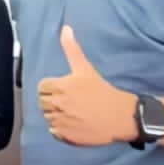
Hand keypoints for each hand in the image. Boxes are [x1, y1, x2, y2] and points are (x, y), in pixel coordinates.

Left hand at [37, 26, 134, 145]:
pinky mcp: (65, 136)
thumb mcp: (85, 68)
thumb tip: (65, 28)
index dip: (53, 87)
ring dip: (57, 114)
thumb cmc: (103, 91)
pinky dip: (61, 128)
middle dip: (54, 100)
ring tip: (75, 112)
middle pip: (43, 102)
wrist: (121, 117)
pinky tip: (75, 123)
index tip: (66, 89)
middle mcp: (58, 104)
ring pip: (48, 117)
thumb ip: (72, 48)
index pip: (42, 87)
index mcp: (60, 87)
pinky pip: (54, 131)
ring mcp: (61, 121)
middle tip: (72, 101)